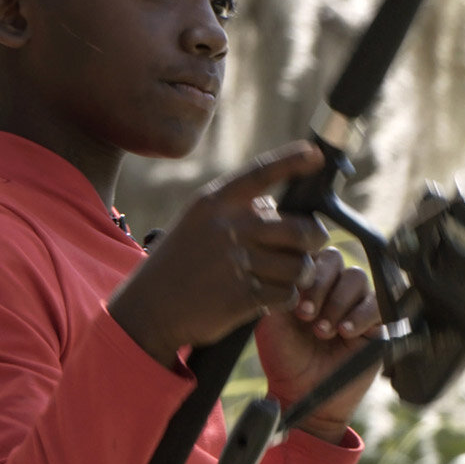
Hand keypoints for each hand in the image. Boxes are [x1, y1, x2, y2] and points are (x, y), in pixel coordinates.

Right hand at [109, 143, 332, 369]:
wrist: (149, 309)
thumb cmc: (178, 264)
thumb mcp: (197, 224)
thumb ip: (234, 212)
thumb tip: (278, 207)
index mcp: (214, 203)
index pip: (261, 173)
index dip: (291, 161)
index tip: (315, 154)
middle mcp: (228, 227)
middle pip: (299, 228)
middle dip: (315, 238)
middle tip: (314, 245)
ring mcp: (236, 262)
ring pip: (298, 265)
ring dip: (300, 273)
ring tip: (286, 276)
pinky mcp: (243, 295)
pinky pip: (286, 293)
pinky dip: (285, 297)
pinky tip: (270, 297)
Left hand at [255, 245, 382, 441]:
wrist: (302, 394)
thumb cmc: (284, 359)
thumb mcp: (273, 322)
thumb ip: (280, 291)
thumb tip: (293, 269)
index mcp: (307, 282)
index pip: (312, 255)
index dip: (305, 274)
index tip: (294, 306)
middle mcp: (332, 288)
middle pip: (337, 260)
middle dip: (320, 286)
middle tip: (306, 316)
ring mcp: (355, 304)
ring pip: (357, 278)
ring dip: (337, 302)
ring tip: (323, 331)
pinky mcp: (376, 324)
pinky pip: (378, 304)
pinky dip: (360, 316)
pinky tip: (344, 332)